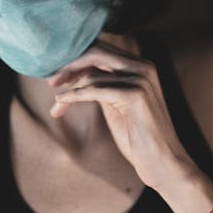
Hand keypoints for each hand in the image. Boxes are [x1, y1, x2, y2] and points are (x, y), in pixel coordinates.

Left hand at [47, 39, 196, 189]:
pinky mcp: (135, 95)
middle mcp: (143, 67)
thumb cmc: (138, 137)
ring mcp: (141, 79)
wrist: (162, 163)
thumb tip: (72, 74)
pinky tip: (61, 102)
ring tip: (56, 103)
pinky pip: (95, 90)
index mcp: (139, 66)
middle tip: (50, 81)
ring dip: (68, 88)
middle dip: (69, 65)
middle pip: (96, 52)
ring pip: (92, 73)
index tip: (56, 74)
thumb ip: (101, 85)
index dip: (76, 58)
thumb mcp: (116, 104)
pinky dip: (74, 96)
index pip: (101, 49)